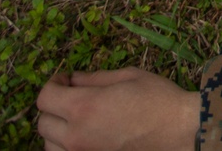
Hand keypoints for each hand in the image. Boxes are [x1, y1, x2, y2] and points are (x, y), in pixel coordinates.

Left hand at [36, 68, 199, 150]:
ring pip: (49, 145)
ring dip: (57, 130)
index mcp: (84, 107)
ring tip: (78, 119)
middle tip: (72, 96)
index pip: (45, 97)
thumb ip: (94, 78)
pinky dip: (65, 147)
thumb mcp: (127, 76)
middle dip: (54, 106)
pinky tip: (85, 136)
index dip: (53, 84)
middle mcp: (76, 136)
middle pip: (42, 122)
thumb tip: (73, 79)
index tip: (66, 79)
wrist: (179, 132)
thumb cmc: (157, 100)